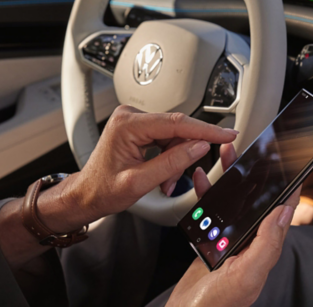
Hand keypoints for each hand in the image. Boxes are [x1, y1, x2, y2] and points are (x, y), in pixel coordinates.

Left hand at [0, 106, 236, 272]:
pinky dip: (170, 158)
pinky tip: (162, 174)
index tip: (228, 134)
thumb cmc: (102, 190)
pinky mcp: (139, 128)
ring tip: (164, 182)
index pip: (178, 123)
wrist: (85, 195)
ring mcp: (135, 121)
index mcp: (128, 125)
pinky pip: (167, 139)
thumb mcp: (139, 183)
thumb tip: (199, 147)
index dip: (207, 130)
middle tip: (174, 180)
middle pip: (177, 129)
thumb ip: (172, 163)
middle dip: (184, 155)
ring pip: (175, 136)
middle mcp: (131, 117)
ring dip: (176, 160)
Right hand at [165, 144, 300, 306]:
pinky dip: (207, 194)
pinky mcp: (210, 240)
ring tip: (227, 156)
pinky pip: (211, 211)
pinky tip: (204, 180)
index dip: (288, 187)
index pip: (282, 211)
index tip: (291, 164)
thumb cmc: (217, 305)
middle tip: (254, 151)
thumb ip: (268, 243)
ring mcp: (229, 240)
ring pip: (234, 201)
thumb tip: (284, 213)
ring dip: (231, 178)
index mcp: (264, 248)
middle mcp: (249, 242)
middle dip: (256, 174)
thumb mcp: (248, 273)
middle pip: (257, 200)